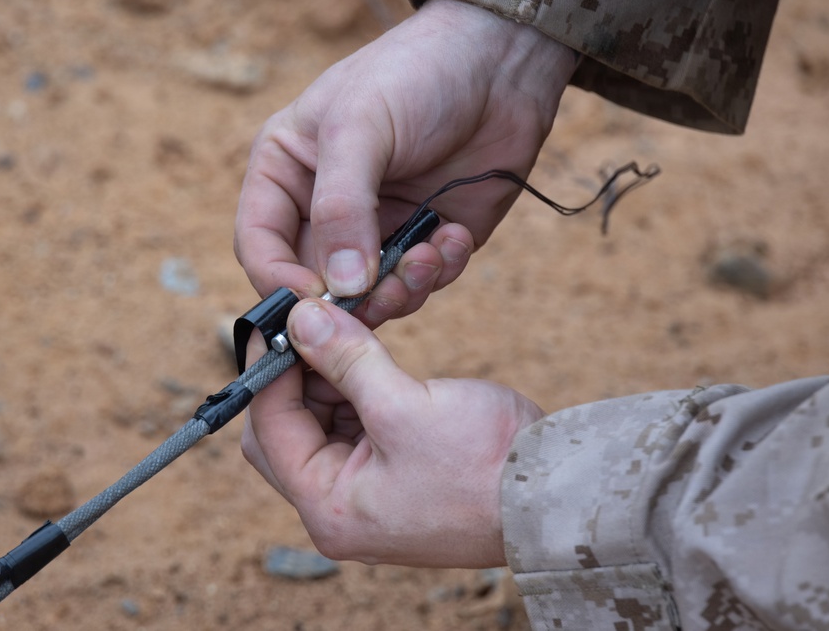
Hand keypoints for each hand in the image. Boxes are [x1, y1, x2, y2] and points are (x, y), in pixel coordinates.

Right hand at [235, 0, 577, 326]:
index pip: (260, 245)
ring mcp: (377, 229)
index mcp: (287, 173)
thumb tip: (342, 286)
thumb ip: (342, 207)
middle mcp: (326, 209)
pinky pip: (420, 284)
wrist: (500, 61)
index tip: (316, 301)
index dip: (280, 282)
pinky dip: (438, 271)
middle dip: (350, 300)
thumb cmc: (415, 73)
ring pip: (370, 297)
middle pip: (315, 286)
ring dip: (399, 290)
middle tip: (384, 293)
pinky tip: (454, 234)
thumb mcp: (360, 127)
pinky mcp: (426, 241)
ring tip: (429, 254)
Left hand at [241, 298, 544, 567]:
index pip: (271, 430)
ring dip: (334, 376)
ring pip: (325, 422)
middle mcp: (341, 509)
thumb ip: (347, 360)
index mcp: (330, 507)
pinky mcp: (398, 478)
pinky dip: (362, 389)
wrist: (557, 494)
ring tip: (354, 330)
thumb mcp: (405, 405)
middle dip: (302, 373)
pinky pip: (360, 427)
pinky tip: (375, 356)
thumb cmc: (485, 465)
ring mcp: (371, 496)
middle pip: (292, 429)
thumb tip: (301, 319)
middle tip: (318, 324)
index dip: (270, 370)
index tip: (280, 319)